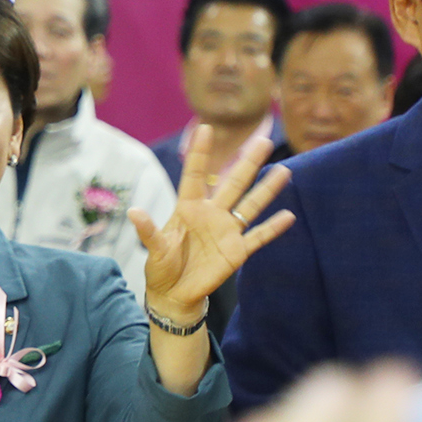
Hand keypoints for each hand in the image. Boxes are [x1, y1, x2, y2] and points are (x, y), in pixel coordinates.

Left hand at [132, 128, 293, 320]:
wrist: (175, 293)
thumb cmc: (161, 267)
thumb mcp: (153, 249)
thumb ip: (148, 231)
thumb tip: (133, 212)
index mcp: (188, 208)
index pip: (196, 175)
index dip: (201, 153)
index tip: (206, 128)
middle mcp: (211, 214)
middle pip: (233, 184)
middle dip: (247, 163)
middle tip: (263, 141)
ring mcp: (226, 231)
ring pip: (251, 205)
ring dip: (267, 190)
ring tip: (284, 171)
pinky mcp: (237, 251)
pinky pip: (258, 236)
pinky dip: (273, 228)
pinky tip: (288, 216)